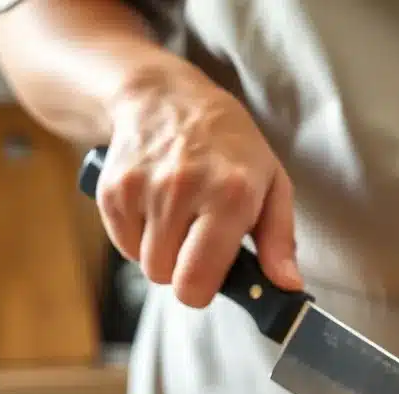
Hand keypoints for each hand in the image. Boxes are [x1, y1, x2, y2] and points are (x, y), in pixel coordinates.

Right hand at [98, 69, 300, 307]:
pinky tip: (155, 207)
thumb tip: (288, 286)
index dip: (203, 290)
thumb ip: (281, 240)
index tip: (212, 275)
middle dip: (181, 270)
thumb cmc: (229, 146)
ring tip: (178, 218)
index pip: (196, 282)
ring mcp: (142, 188)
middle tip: (196, 240)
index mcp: (230, 195)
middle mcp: (183, 190)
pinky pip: (121, 244)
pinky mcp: (111, 189)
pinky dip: (138, 236)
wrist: (164, 97)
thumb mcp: (273, 184)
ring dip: (161, 252)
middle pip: (166, 277)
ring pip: (143, 263)